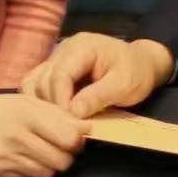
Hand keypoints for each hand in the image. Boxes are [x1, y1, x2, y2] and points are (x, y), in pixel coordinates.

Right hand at [0, 92, 90, 176]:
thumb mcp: (23, 102)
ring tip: (34, 154)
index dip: (76, 142)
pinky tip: (15, 160)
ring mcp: (2, 156)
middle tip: (55, 150)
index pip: (70, 138)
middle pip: (61, 161)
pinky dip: (26, 172)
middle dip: (64, 157)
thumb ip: (55, 114)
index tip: (72, 139)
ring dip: (46, 166)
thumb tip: (87, 127)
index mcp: (26, 113)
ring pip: (45, 173)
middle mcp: (15, 135)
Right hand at [19, 33, 174, 118]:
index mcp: (82, 47)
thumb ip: (98, 96)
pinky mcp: (56, 71)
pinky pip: (38, 86)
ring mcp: (58, 59)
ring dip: (43, 106)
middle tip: (65, 130)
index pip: (59, 74)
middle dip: (52, 106)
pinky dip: (42, 103)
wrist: (143, 64)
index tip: (68, 125)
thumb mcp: (124, 84)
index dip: (60, 101)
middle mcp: (65, 49)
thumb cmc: (137, 72)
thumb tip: (73, 113)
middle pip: (43, 80)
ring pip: (35, 83)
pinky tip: (55, 119)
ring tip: (60, 125)